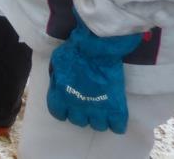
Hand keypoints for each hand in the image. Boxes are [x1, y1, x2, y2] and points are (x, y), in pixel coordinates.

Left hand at [46, 16, 141, 134]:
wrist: (95, 47)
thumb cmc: (74, 50)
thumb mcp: (56, 62)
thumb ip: (56, 77)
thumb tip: (58, 85)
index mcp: (61, 97)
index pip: (58, 114)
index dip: (63, 109)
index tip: (68, 102)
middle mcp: (77, 107)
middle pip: (78, 121)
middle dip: (81, 112)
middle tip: (86, 101)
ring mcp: (98, 109)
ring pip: (97, 126)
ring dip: (99, 118)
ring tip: (102, 108)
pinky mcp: (115, 107)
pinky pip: (117, 126)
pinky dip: (117, 123)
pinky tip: (116, 115)